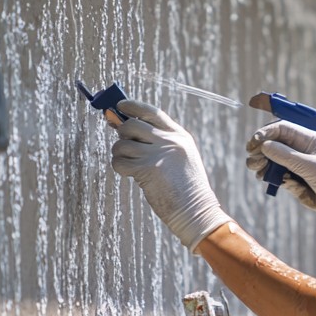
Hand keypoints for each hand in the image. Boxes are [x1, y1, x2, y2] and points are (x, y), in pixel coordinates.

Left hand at [111, 100, 231, 251]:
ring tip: (131, 165)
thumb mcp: (178, 158)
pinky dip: (119, 167)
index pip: (152, 112)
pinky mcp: (147, 169)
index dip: (133, 106)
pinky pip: (119, 161)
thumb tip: (121, 124)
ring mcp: (158, 154)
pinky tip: (130, 174)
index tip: (120, 105)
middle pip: (132, 124)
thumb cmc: (185, 187)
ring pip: (122, 144)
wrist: (195, 210)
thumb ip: (156, 142)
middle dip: (122, 134)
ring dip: (120, 154)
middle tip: (126, 146)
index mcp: (179, 136)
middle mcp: (169, 141)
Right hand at [245, 121, 315, 234]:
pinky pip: (279, 175)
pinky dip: (273, 177)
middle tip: (252, 162)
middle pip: (275, 143)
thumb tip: (264, 145)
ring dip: (264, 164)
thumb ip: (287, 157)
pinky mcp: (298, 180)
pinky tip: (271, 181)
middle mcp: (304, 150)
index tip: (252, 144)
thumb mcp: (312, 169)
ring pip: (274, 159)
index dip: (265, 133)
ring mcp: (300, 165)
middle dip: (261, 150)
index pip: (283, 128)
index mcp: (311, 140)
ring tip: (258, 172)